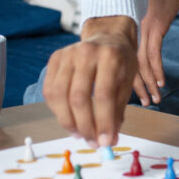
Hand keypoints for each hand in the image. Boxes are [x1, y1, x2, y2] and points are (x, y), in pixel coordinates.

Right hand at [42, 15, 137, 147]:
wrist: (108, 36)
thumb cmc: (120, 61)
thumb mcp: (128, 81)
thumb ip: (118, 110)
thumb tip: (109, 140)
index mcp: (111, 56)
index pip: (103, 95)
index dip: (103, 122)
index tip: (105, 142)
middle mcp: (87, 53)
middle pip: (78, 97)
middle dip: (85, 125)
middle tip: (92, 142)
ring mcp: (68, 54)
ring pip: (60, 96)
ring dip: (68, 121)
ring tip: (80, 134)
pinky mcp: (55, 58)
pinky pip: (50, 90)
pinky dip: (57, 110)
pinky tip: (69, 119)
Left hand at [134, 0, 178, 106]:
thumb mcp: (148, 9)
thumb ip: (141, 26)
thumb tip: (140, 43)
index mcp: (127, 27)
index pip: (122, 59)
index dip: (127, 79)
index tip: (132, 95)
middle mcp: (131, 29)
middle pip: (129, 65)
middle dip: (135, 87)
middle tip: (143, 103)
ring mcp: (142, 27)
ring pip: (140, 63)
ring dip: (147, 83)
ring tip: (153, 99)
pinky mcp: (156, 25)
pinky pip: (154, 53)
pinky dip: (157, 69)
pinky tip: (161, 82)